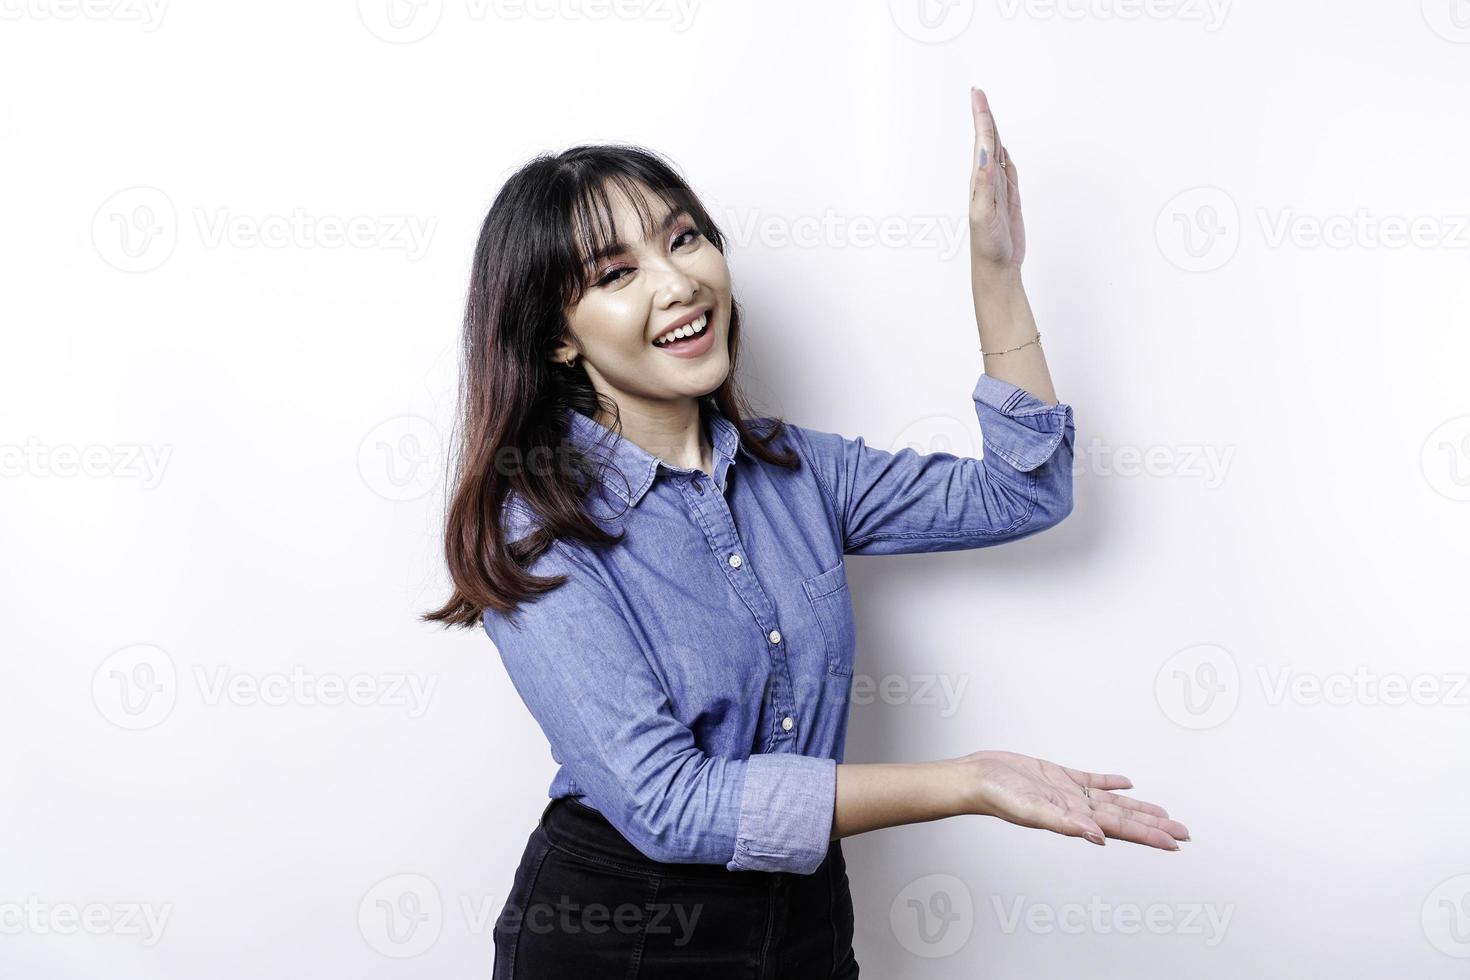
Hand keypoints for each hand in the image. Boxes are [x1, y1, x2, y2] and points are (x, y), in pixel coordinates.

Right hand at [955, 749, 1190, 850]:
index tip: (1174, 842)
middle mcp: (1076, 808)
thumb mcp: (1030, 810)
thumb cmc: (995, 796)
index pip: (1121, 828)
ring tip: (1164, 814)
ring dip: (1138, 807)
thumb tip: (1098, 837)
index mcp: (1073, 818)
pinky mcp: (1057, 777)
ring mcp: (1068, 792)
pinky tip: (1126, 782)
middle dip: (1154, 826)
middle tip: (1183, 833)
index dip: (1148, 835)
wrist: (975, 777)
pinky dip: (1110, 782)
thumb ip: (1064, 824)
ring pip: (1112, 802)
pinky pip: (1091, 780)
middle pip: (1124, 818)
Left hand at [969, 87, 1024, 270]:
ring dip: (994, 132)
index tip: (977, 94)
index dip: (981, 117)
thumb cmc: (988, 245)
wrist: (997, 267)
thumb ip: (985, 184)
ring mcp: (998, 189)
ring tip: (987, 113)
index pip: (981, 142)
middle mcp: (987, 180)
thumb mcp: (985, 214)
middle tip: (979, 93)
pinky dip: (1006, 156)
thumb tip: (986, 154)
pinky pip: (1009, 171)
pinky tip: (1003, 149)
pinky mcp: (1009, 198)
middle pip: (988, 141)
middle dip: (984, 116)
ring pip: (998, 153)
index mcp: (979, 180)